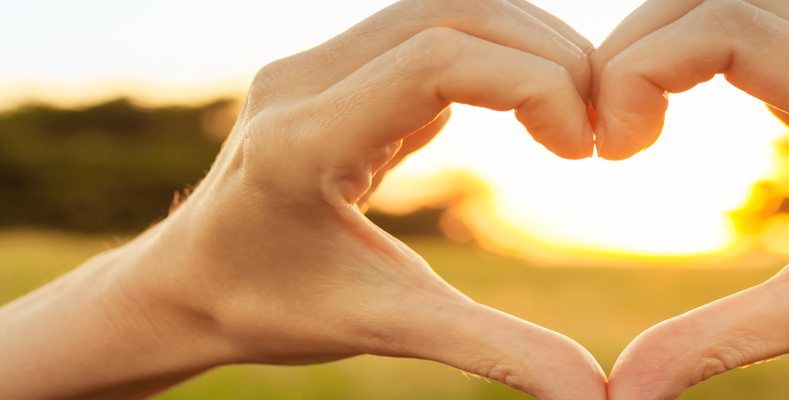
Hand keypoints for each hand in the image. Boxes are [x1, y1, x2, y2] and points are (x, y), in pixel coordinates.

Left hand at [140, 0, 605, 397]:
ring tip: (576, 113)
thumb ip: (492, 350)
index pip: (437, 60)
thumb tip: (594, 395)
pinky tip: (529, 111)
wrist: (186, 288)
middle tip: (603, 125)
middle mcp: (300, 81)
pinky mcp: (327, 68)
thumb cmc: (271, 312)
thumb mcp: (386, 326)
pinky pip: (422, 31)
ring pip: (440, 9)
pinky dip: (490, 55)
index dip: (533, 85)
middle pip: (451, 13)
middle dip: (545, 56)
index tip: (586, 149)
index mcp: (303, 139)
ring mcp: (310, 66)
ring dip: (523, 46)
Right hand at [590, 0, 788, 398]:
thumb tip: (621, 392)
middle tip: (608, 138)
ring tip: (633, 123)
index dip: (643, 70)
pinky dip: (702, 42)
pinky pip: (767, 8)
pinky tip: (677, 102)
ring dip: (665, 41)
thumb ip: (725, 340)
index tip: (615, 148)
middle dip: (637, 52)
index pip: (731, 29)